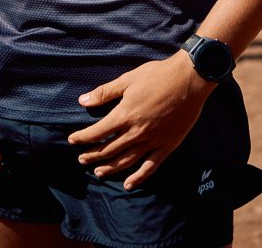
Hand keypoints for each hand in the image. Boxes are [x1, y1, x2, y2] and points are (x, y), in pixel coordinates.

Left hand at [68, 52, 211, 189]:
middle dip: (93, 155)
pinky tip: (128, 184)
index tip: (73, 140)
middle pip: (109, 149)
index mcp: (125, 115)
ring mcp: (153, 141)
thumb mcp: (127, 79)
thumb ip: (105, 93)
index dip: (83, 138)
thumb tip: (82, 101)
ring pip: (126, 160)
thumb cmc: (157, 76)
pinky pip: (150, 166)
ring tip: (98, 172)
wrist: (188, 80)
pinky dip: (138, 178)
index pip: (98, 132)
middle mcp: (136, 132)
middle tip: (82, 159)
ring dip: (110, 168)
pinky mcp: (167, 145)